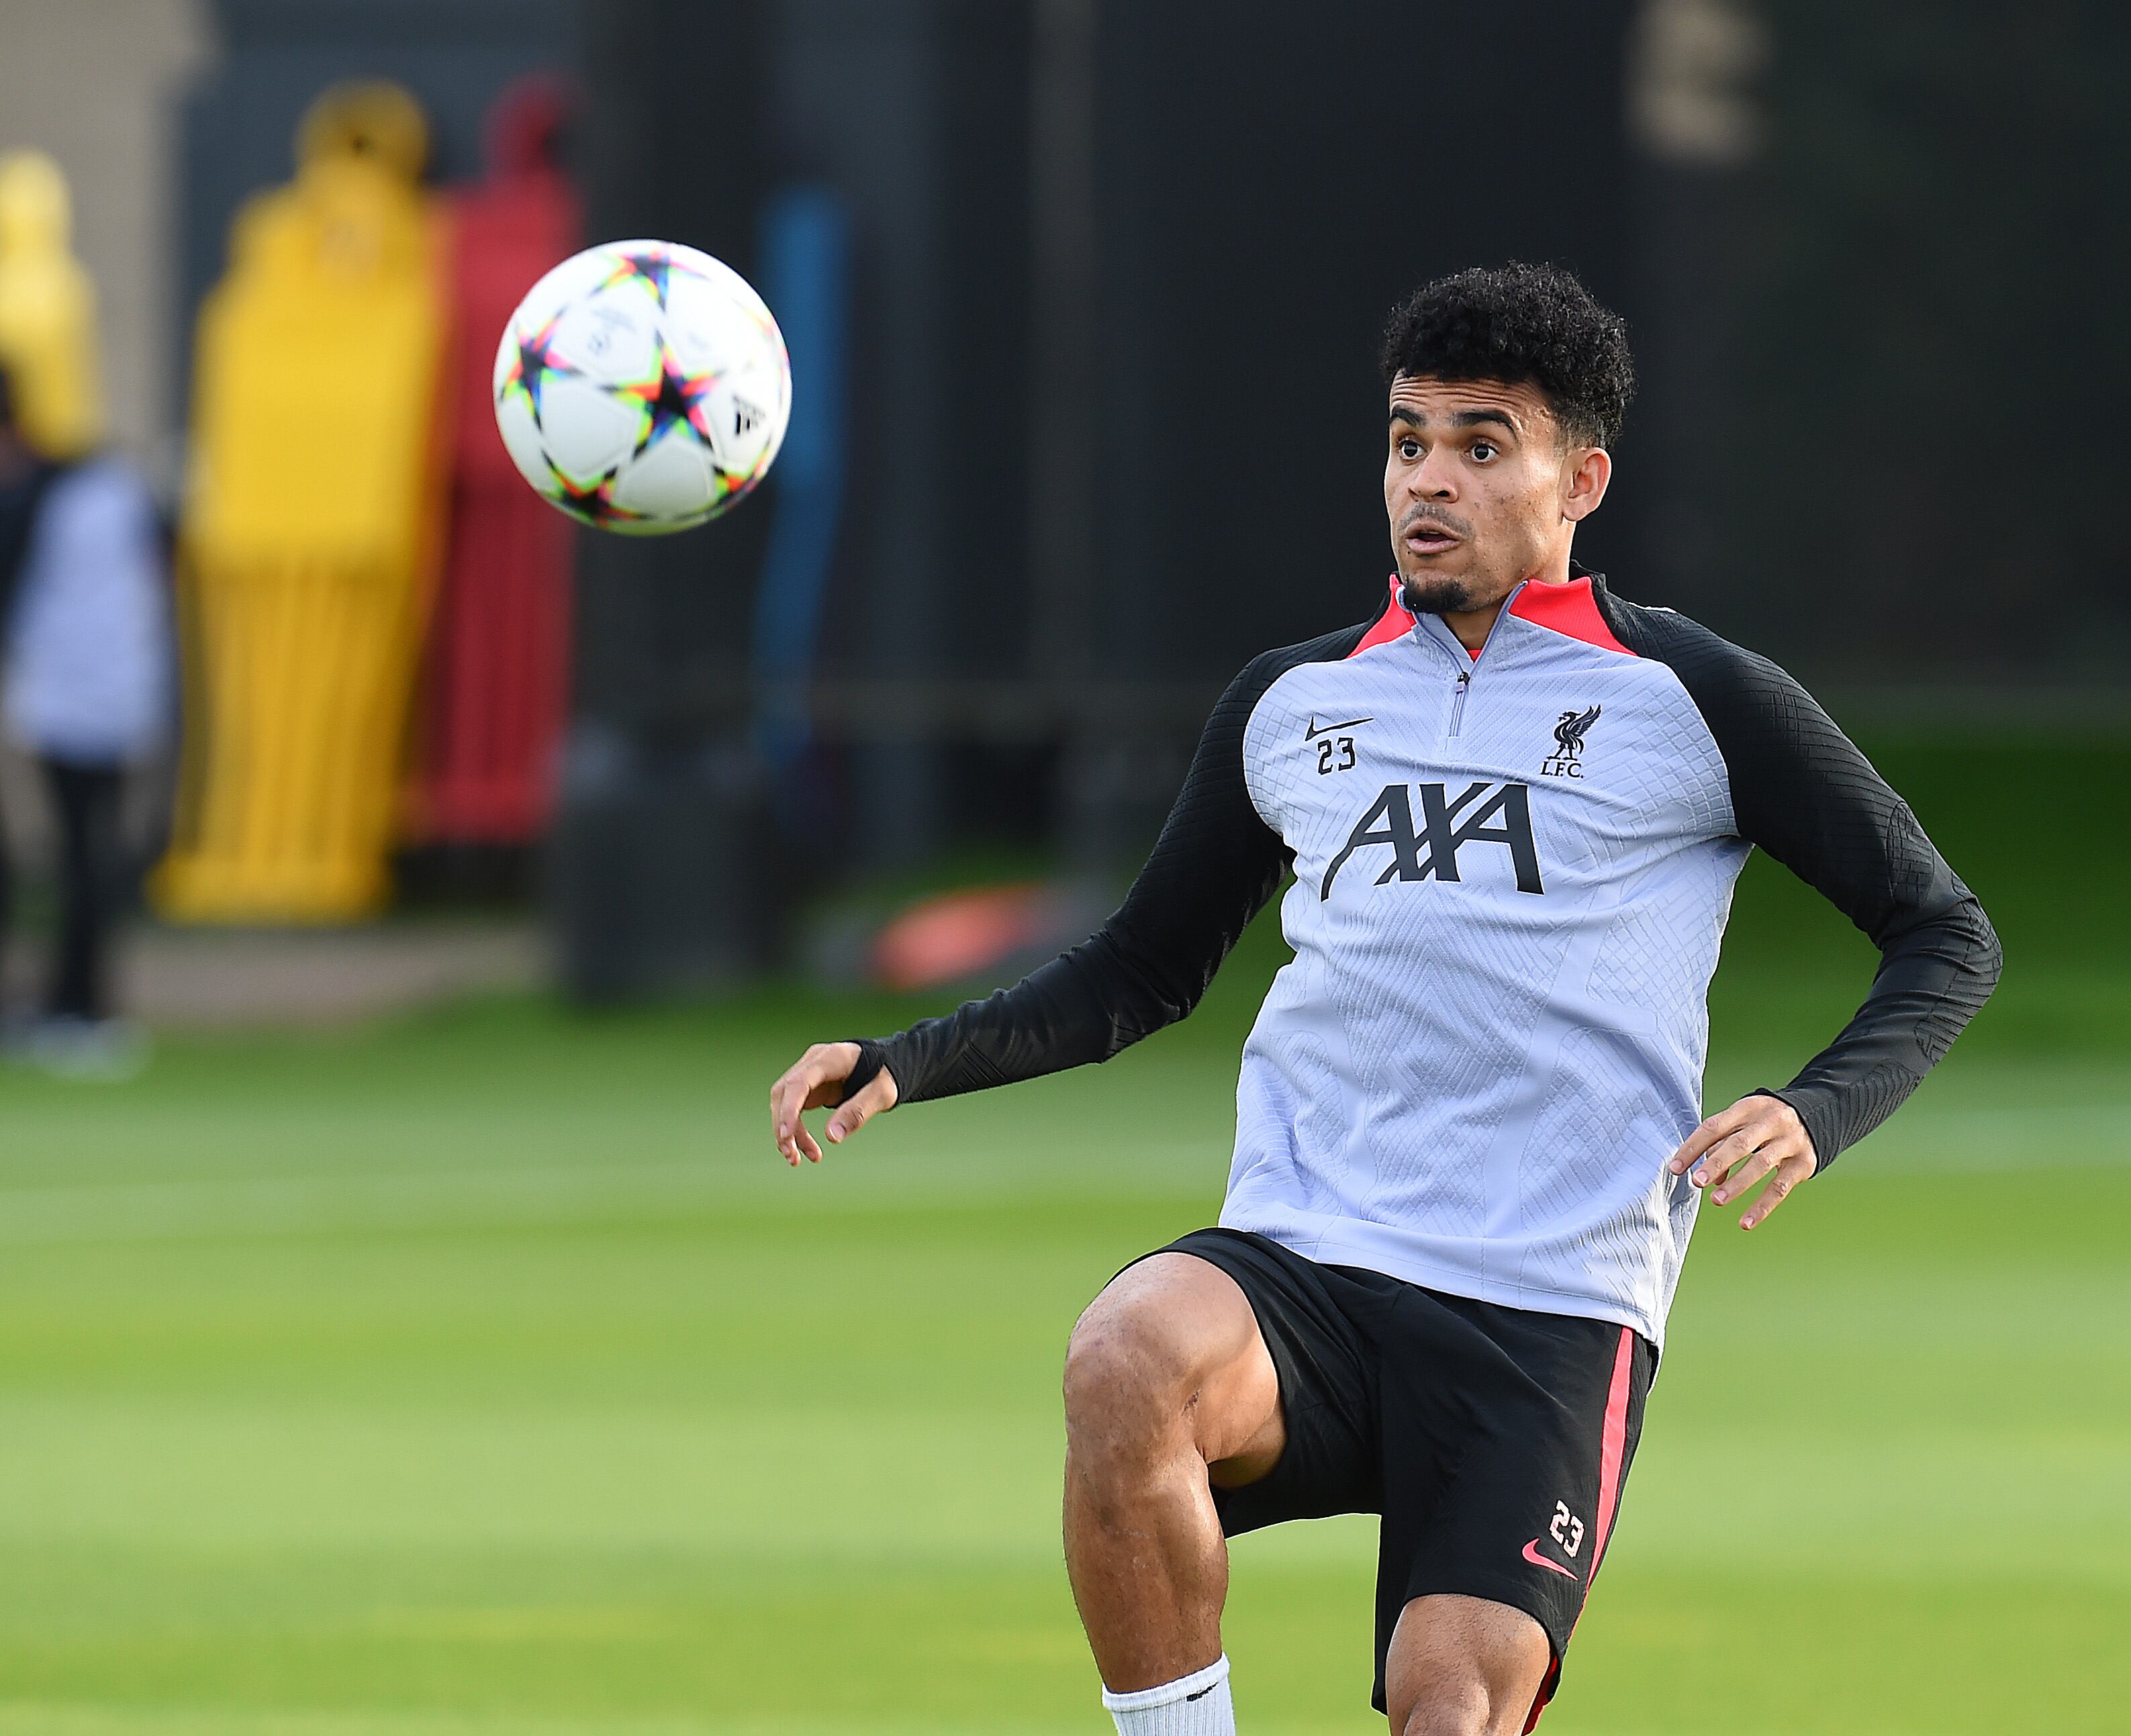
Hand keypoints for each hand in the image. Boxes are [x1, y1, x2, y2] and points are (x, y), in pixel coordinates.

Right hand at [769, 1042, 898, 1166]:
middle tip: (793, 1157)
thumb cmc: (886, 1075)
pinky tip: (804, 1149)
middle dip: (783, 1127)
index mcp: (831, 1058)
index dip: (789, 1109)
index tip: (787, 1136)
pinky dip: (795, 1131)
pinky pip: (793, 1110)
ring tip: (798, 1159)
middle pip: (784, 1093)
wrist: (888, 1065)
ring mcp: (808, 1074)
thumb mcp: (881, 1093)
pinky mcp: (809, 1087)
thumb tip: (831, 1138)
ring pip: (783, 1103)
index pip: (799, 1082)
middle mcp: (813, 1062)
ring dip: (787, 1133)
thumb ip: (857, 1112)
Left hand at [1667, 1095, 1818, 1230]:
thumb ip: (1722, 1145)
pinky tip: (1745, 1222)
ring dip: (1737, 1184)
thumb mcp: (1743, 1122)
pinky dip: (1762, 1206)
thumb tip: (1711, 1179)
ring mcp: (1789, 1142)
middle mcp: (1770, 1122)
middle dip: (1716, 1163)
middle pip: (1739, 1143)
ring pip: (1760, 1164)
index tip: (1675, 1168)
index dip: (1693, 1147)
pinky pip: (1780, 1187)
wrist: (1815, 1116)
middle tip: (1696, 1181)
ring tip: (1716, 1200)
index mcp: (1748, 1108)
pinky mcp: (1803, 1164)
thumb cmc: (1764, 1123)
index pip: (1714, 1127)